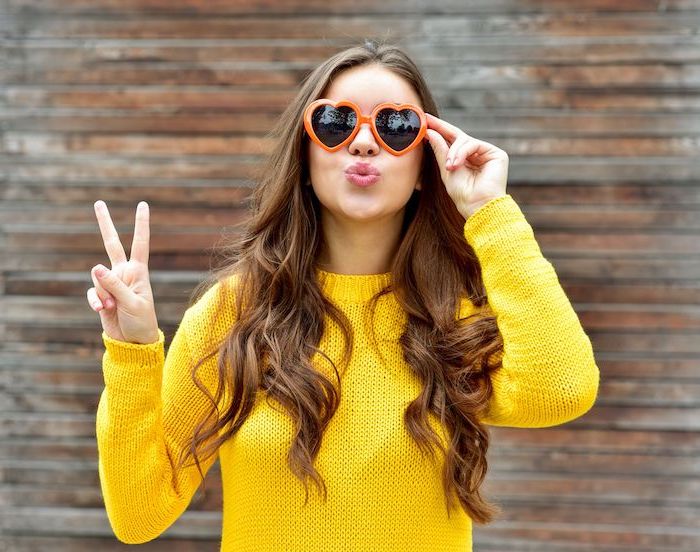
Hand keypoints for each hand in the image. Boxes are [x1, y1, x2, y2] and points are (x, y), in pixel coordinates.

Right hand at [87, 200, 159, 343]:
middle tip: (99, 202)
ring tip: (113, 307)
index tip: (142, 205)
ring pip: (97, 279)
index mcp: (138, 271)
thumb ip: (114, 285)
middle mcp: (124, 273)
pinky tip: (102, 310)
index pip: (140, 243)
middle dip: (104, 224)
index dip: (141, 224)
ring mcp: (111, 283)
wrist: (134, 342)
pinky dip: (95, 301)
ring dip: (103, 294)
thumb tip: (95, 267)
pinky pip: (92, 293)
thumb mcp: (132, 303)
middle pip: (111, 244)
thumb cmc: (142, 322)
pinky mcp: (101, 295)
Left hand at [425, 113, 508, 218]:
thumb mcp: (446, 169)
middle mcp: (476, 155)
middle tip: (428, 120)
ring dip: (453, 152)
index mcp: (465, 160)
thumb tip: (430, 131)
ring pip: (464, 140)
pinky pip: (473, 144)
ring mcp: (486, 154)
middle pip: (458, 136)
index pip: (451, 141)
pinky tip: (456, 164)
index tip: (425, 121)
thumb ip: (440, 150)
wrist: (477, 206)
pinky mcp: (496, 154)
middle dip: (442, 128)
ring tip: (449, 167)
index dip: (439, 130)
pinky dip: (462, 152)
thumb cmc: (462, 194)